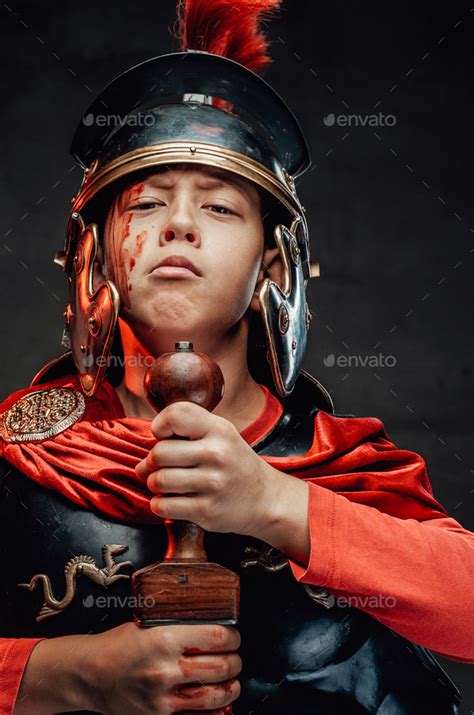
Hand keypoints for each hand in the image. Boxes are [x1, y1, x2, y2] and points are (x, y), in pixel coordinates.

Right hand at [90, 622, 240, 713]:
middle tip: (234, 657)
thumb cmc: (117, 647)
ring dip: (230, 687)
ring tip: (232, 681)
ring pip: (214, 695)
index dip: (232, 637)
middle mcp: (166, 670)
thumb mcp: (148, 625)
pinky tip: (220, 703)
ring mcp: (163, 698)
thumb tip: (209, 626)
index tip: (233, 637)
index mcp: (164, 639)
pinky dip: (215, 712)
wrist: (90, 675)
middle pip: (221, 666)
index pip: (216, 637)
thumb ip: (178, 627)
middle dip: (235, 662)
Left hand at [135, 400, 282, 535]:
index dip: (160, 425)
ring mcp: (212, 483)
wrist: (265, 499)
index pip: (176, 414)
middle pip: (159, 452)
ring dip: (154, 483)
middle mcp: (217, 454)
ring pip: (158, 480)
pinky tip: (170, 500)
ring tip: (165, 484)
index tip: (163, 436)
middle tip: (159, 466)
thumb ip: (185, 433)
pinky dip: (159, 504)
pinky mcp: (206, 510)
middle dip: (151, 462)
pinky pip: (163, 506)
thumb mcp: (220, 435)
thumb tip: (141, 460)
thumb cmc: (235, 464)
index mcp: (219, 429)